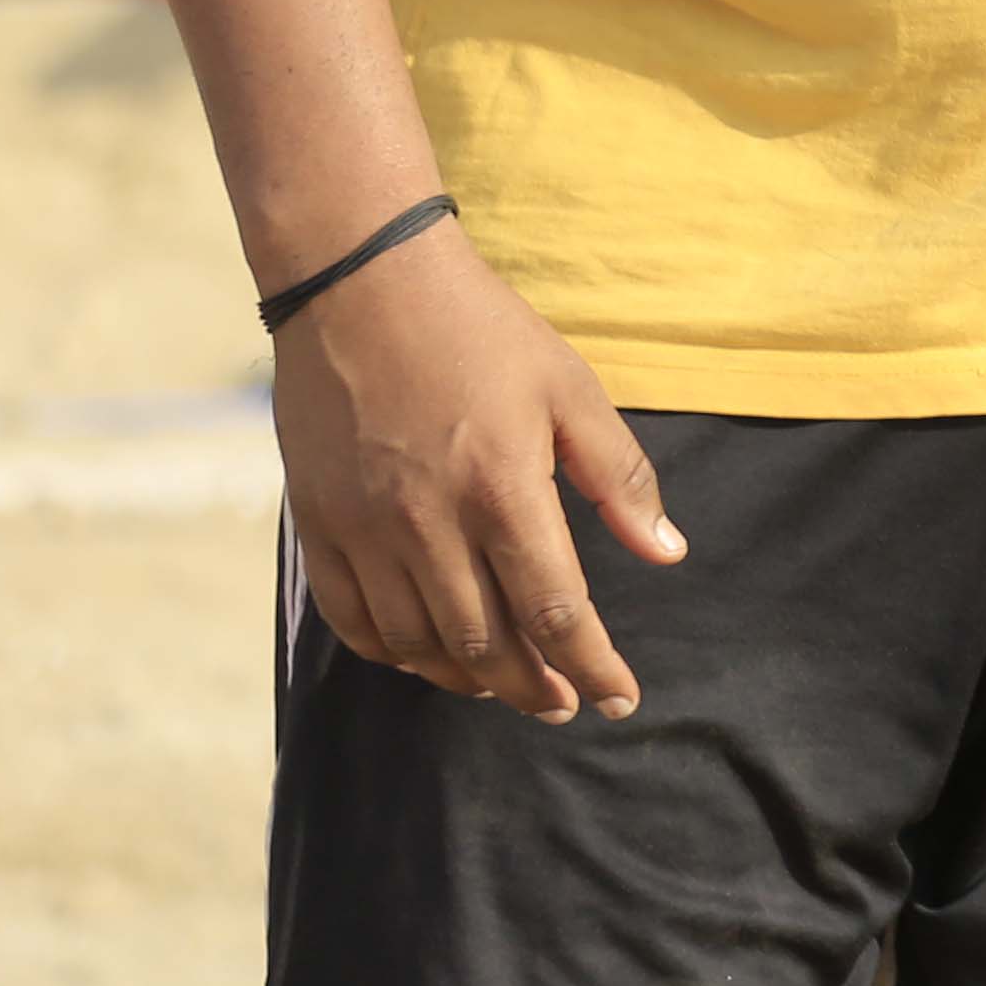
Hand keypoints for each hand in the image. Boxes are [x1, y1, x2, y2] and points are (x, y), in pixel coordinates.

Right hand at [270, 214, 683, 722]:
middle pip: (486, 643)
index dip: (593, 665)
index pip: (557, 610)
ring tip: (502, 685)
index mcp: (504, 489)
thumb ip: (619, 476)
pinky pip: (352, 618)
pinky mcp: (318, 523)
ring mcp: (365, 528)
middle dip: (532, 686)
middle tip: (561, 703)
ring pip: (418, 643)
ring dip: (465, 678)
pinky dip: (392, 652)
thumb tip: (667, 553)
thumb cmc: (480, 330)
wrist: (361, 283)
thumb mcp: (570, 388)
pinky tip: (424, 656)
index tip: (617, 698)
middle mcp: (430, 523)